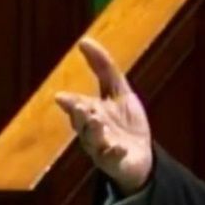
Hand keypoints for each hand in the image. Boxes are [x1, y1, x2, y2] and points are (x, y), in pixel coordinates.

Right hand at [55, 38, 152, 194]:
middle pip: (81, 124)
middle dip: (80, 116)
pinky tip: (119, 147)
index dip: (71, 101)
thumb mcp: (120, 92)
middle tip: (82, 107)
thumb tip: (84, 41)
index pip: (77, 105)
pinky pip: (112, 159)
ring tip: (96, 120)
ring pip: (92, 141)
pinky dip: (114, 153)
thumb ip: (104, 70)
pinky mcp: (115, 163)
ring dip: (93, 131)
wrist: (142, 155)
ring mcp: (102, 148)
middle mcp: (91, 131)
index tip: (62, 97)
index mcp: (90, 114)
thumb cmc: (126, 122)